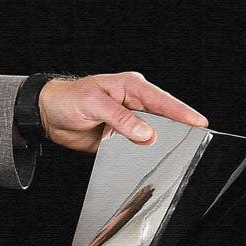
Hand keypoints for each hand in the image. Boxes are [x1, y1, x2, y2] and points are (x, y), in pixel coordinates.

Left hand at [38, 73, 207, 152]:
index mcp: (131, 87)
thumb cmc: (67, 99)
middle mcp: (133, 103)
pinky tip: (146, 157)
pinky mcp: (120, 137)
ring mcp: (128, 121)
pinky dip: (142, 152)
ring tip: (169, 150)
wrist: (47, 114)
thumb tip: (146, 133)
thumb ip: (121, 118)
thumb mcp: (94, 104)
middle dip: (175, 128)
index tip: (197, 122)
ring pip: (152, 134)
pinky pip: (136, 147)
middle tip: (189, 140)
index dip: (181, 112)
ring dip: (158, 143)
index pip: (162, 100)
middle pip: (163, 118)